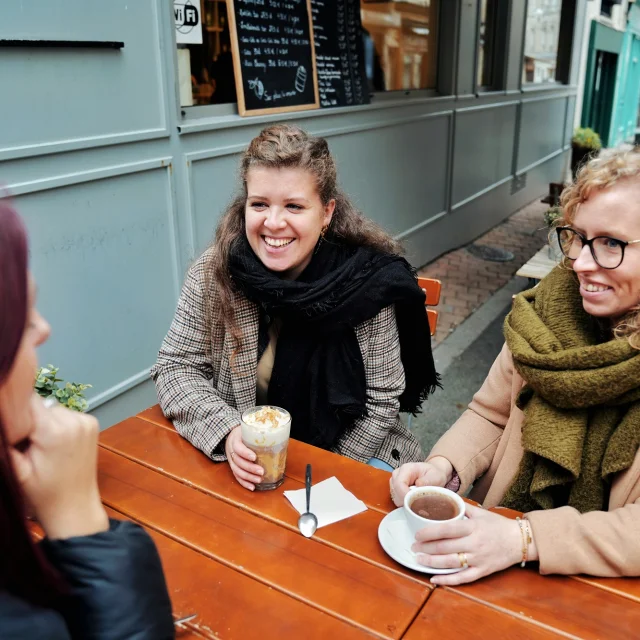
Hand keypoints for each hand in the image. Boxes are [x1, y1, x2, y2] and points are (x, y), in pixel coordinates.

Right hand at [10, 395, 108, 539]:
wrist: (74, 506)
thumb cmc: (43, 493)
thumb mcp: (16, 469)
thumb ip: (8, 439)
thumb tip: (5, 414)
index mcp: (54, 430)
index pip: (28, 400)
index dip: (17, 412)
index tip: (15, 431)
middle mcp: (74, 420)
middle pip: (41, 405)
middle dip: (31, 421)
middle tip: (29, 446)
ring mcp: (86, 420)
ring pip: (54, 409)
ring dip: (46, 423)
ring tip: (45, 448)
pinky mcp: (92, 423)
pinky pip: (67, 415)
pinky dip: (60, 425)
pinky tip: (58, 445)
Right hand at [224, 425, 263, 490]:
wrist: (232, 436)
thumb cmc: (245, 433)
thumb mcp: (249, 429)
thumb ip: (260, 433)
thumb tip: (281, 437)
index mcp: (235, 440)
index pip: (238, 447)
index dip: (245, 453)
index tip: (254, 457)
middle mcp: (231, 451)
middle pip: (238, 461)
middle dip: (250, 468)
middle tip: (261, 471)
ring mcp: (231, 460)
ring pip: (237, 471)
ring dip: (248, 477)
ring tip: (259, 480)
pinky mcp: (233, 467)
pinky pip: (237, 477)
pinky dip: (244, 483)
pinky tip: (252, 487)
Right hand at [389, 457, 452, 506]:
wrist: (432, 475)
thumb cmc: (433, 475)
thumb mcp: (435, 476)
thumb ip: (427, 481)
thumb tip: (418, 486)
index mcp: (406, 469)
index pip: (399, 484)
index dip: (406, 495)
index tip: (416, 503)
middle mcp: (397, 474)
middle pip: (396, 493)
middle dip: (407, 500)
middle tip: (421, 502)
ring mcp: (394, 482)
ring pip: (396, 498)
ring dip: (407, 502)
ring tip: (418, 499)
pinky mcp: (395, 489)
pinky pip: (397, 501)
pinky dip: (406, 503)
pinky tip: (414, 501)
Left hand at [411, 504, 533, 584]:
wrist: (520, 541)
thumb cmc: (497, 525)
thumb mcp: (480, 512)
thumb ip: (461, 506)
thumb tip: (443, 498)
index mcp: (472, 527)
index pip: (447, 529)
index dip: (430, 532)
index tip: (417, 534)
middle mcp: (474, 543)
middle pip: (446, 547)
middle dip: (426, 548)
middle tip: (413, 547)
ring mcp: (478, 559)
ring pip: (451, 563)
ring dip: (432, 563)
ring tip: (419, 560)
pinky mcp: (482, 571)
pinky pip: (463, 578)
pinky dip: (447, 580)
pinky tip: (434, 579)